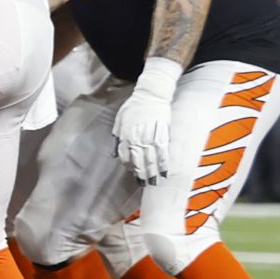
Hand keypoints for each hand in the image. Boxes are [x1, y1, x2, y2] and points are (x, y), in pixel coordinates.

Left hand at [113, 57, 179, 183]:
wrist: (151, 94)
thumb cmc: (133, 107)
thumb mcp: (119, 121)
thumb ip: (117, 137)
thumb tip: (114, 153)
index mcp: (126, 135)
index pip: (125, 156)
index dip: (129, 166)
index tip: (132, 173)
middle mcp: (138, 137)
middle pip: (138, 160)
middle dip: (141, 173)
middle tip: (144, 184)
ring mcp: (151, 136)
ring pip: (151, 159)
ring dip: (153, 172)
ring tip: (154, 182)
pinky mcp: (163, 134)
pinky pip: (164, 152)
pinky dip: (164, 163)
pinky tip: (165, 172)